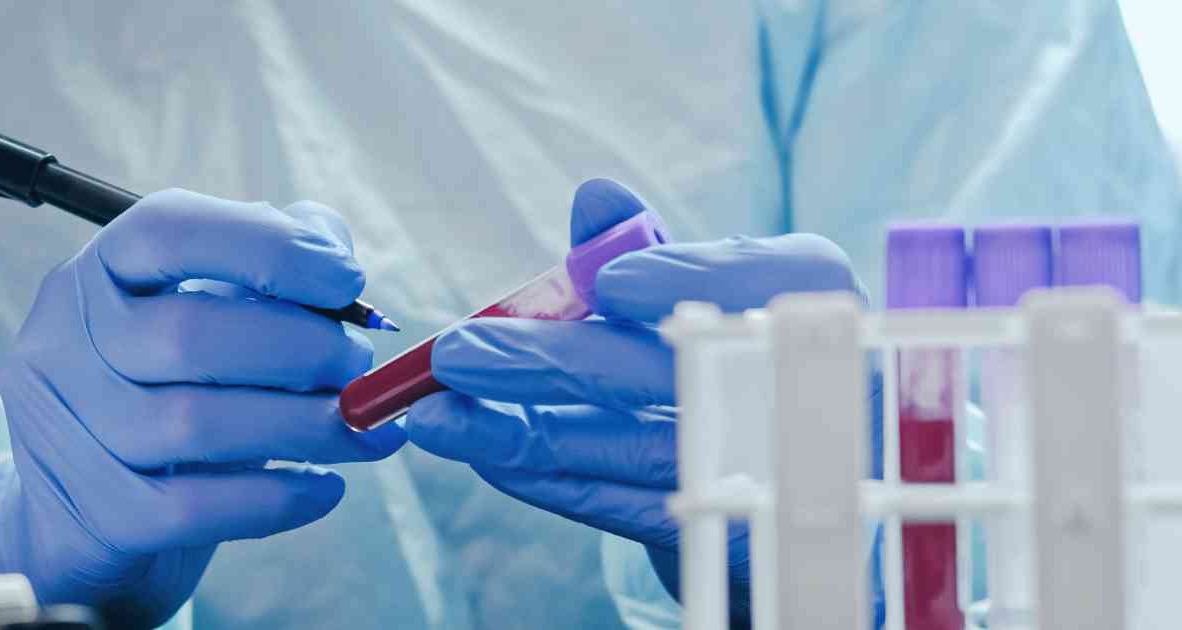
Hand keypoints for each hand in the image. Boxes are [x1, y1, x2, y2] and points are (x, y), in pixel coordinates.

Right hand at [0, 189, 406, 627]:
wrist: (83, 515)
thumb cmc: (166, 393)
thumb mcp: (201, 314)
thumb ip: (267, 265)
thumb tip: (335, 253)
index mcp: (95, 273)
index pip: (167, 230)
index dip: (267, 245)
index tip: (346, 277)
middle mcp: (64, 343)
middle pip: (188, 333)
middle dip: (301, 346)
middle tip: (356, 364)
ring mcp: (68, 432)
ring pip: (197, 425)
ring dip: (305, 425)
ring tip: (360, 427)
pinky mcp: (96, 513)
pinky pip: (198, 506)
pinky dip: (278, 498)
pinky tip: (325, 487)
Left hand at [405, 179, 876, 625]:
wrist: (782, 482)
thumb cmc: (730, 357)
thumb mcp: (698, 292)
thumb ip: (648, 247)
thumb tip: (596, 197)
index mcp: (811, 303)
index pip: (764, 281)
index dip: (688, 278)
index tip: (605, 283)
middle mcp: (806, 389)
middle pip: (675, 375)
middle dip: (555, 361)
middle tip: (459, 350)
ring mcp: (771, 473)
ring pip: (634, 449)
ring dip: (523, 432)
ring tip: (436, 412)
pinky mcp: (728, 536)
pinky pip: (620, 505)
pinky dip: (546, 474)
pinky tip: (481, 449)